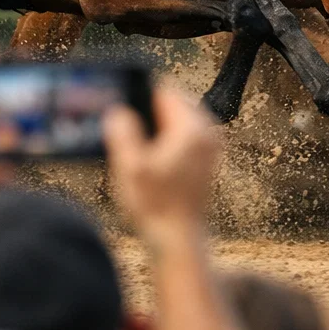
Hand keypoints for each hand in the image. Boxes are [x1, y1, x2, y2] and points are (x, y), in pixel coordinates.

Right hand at [104, 86, 220, 246]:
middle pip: (173, 104)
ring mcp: (210, 147)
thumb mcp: (130, 167)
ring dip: (157, 126)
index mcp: (192, 128)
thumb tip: (118, 110)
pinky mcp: (206, 161)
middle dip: (148, 110)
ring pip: (178, 120)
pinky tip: (147, 156)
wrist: (178, 239)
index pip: (166, 91)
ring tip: (131, 140)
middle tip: (122, 120)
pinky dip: (167, 139)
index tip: (120, 100)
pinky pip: (184, 137)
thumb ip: (123, 133)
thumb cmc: (155, 206)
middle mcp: (207, 133)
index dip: (140, 93)